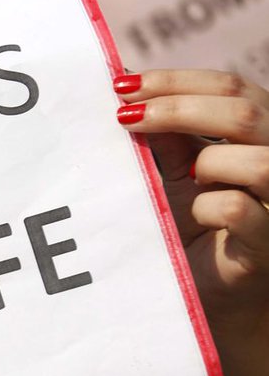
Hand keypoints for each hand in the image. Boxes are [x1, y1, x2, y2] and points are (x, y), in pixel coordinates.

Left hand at [113, 69, 268, 339]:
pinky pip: (238, 211)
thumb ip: (166, 134)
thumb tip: (128, 85)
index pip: (232, 86)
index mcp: (264, 132)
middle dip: (176, 107)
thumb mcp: (178, 172)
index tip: (121, 84)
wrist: (214, 295)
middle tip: (124, 117)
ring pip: (256, 161)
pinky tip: (194, 218)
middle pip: (245, 111)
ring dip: (207, 165)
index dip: (177, 81)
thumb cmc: (197, 226)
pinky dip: (207, 209)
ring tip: (188, 181)